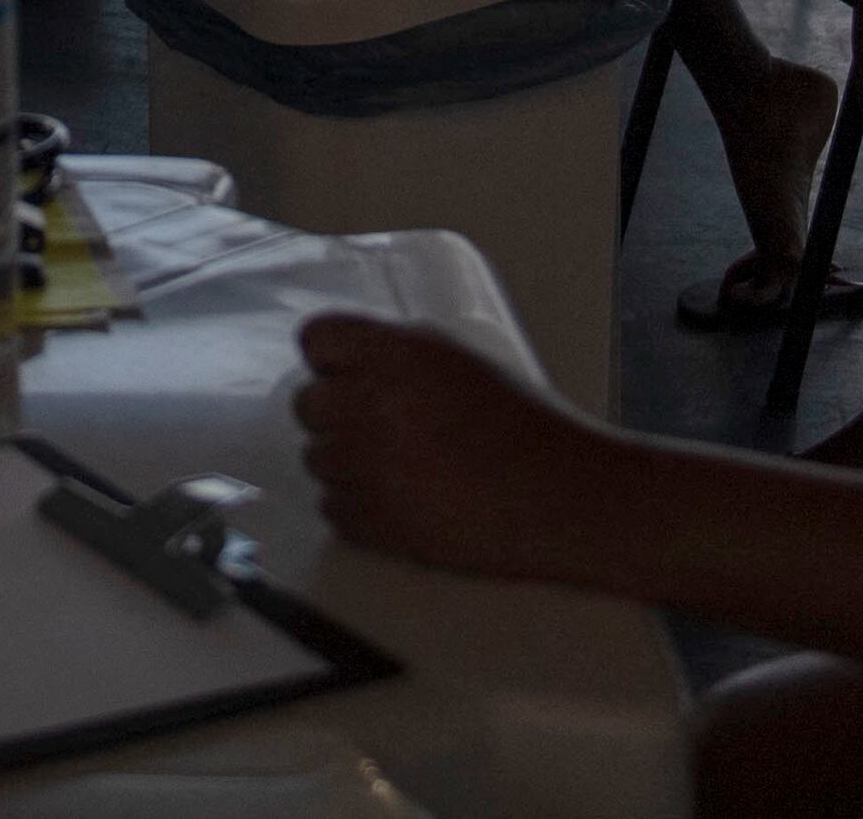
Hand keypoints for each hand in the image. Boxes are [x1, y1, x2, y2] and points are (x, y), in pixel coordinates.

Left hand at [293, 315, 622, 591]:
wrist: (556, 498)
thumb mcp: (458, 360)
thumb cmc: (522, 427)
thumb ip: (394, 354)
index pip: (316, 339)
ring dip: (347, 462)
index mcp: (394, 356)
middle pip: (305, 404)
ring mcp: (364, 468)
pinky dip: (358, 506)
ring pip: (315, 458)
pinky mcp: (369, 523)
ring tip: (404, 468)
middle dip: (338, 413)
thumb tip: (350, 362)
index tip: (349, 372)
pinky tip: (404, 499)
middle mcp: (368, 406)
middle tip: (383, 427)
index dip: (332, 359)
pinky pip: (331, 507)